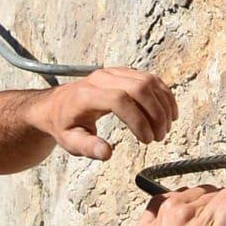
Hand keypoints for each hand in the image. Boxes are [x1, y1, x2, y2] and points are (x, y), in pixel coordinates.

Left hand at [39, 67, 176, 160]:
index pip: (120, 100)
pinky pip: (150, 78)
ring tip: (165, 128)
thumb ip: (87, 147)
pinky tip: (169, 113)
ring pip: (148, 80)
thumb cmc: (64, 124)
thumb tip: (107, 153)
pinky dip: (163, 95)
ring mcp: (113, 72)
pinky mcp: (123, 72)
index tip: (146, 139)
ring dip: (163, 104)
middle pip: (139, 87)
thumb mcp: (70, 141)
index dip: (138, 120)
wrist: (57, 105)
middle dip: (155, 113)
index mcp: (86, 95)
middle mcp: (101, 78)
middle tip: (159, 136)